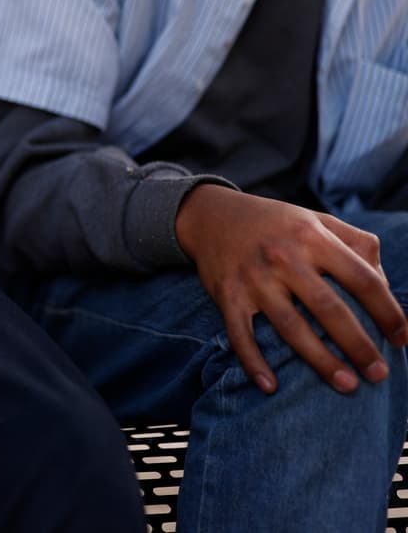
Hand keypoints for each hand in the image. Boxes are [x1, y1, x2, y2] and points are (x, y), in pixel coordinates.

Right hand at [176, 184, 407, 394]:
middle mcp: (283, 257)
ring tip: (347, 384)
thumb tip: (384, 285)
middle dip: (358, 345)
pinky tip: (271, 386)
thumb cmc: (275, 223)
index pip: (362, 278)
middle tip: (379, 374)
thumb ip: (356, 243)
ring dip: (320, 360)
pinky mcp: (226, 295)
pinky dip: (253, 362)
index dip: (387, 311)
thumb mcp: (317, 220)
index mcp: (312, 237)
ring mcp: (253, 278)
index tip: (402, 338)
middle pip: (329, 309)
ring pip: (290, 327)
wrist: (212, 215)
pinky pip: (240, 334)